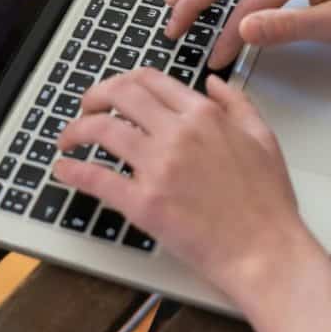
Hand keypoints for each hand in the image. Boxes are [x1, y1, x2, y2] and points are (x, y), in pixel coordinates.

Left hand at [53, 68, 310, 303]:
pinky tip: (63, 170)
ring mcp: (159, 167)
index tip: (114, 92)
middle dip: (94, 97)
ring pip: (101, 130)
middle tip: (85, 108)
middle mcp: (178, 134)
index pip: (150, 80)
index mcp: (204, 115)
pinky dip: (73, 171)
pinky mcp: (144, 203)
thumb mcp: (263, 138)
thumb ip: (237, 103)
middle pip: (120, 95)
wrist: (265, 251)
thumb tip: (214, 83)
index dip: (124, 81)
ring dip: (76, 130)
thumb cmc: (267, 203)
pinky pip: (97, 179)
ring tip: (68, 138)